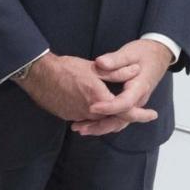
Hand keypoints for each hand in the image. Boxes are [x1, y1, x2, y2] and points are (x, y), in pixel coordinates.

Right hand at [15, 53, 131, 122]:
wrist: (38, 74)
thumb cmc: (65, 68)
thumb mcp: (94, 67)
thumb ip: (117, 72)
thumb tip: (136, 71)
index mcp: (99, 98)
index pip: (126, 112)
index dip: (141, 114)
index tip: (152, 114)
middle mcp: (90, 112)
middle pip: (114, 120)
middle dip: (125, 117)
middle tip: (138, 113)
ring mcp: (78, 116)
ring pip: (100, 121)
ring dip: (109, 118)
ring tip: (117, 112)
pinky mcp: (68, 116)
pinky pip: (86, 120)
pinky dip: (94, 117)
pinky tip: (94, 109)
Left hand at [71, 40, 170, 136]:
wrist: (158, 55)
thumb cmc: (144, 53)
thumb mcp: (130, 52)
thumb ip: (116, 59)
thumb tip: (101, 63)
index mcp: (139, 87)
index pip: (125, 103)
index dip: (109, 107)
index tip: (92, 107)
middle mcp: (138, 99)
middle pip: (121, 119)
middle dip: (100, 125)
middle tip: (80, 127)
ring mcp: (134, 103)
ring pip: (118, 121)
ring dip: (100, 126)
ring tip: (79, 128)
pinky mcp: (128, 103)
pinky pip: (117, 117)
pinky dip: (103, 121)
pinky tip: (87, 122)